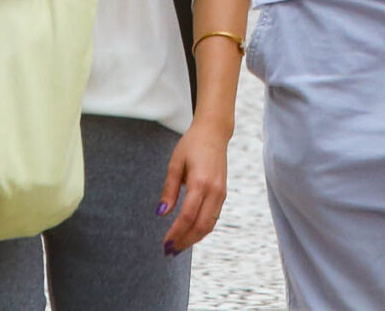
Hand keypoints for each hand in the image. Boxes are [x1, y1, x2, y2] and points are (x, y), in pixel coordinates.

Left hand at [159, 120, 230, 253]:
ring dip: (193, 238)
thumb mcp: (175, 164)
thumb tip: (161, 214)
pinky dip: (201, 229)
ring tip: (178, 246)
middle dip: (185, 241)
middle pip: (200, 225)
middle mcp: (214, 190)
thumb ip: (169, 190)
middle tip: (170, 250)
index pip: (187, 216)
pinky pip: (213, 218)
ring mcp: (221, 193)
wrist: (214, 133)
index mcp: (200, 181)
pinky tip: (189, 233)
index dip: (176, 232)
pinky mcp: (223, 194)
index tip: (165, 243)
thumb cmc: (192, 145)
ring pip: (209, 225)